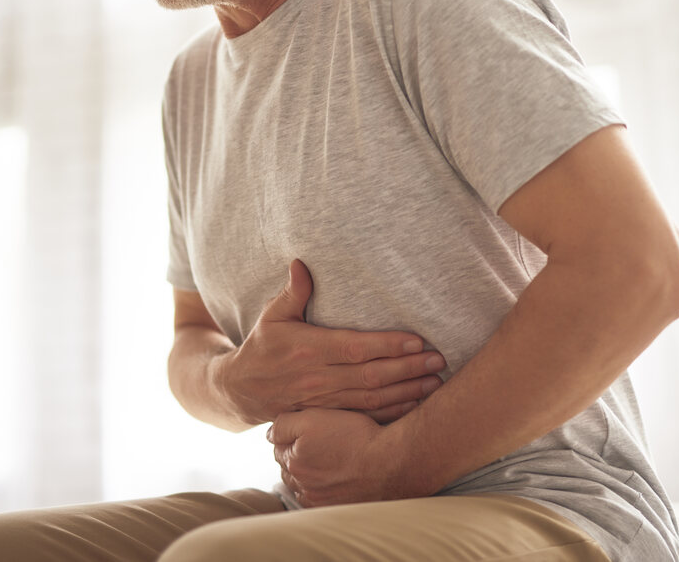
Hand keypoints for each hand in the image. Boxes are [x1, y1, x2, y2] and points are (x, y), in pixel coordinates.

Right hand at [219, 259, 444, 425]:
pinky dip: (391, 413)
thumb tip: (301, 262)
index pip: (356, 348)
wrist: (240, 391)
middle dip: (408, 369)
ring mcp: (324, 401)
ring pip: (372, 399)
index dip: (388, 345)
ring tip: (435, 382)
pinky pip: (364, 416)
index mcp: (308, 349)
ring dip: (406, 392)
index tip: (417, 340)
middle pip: (371, 375)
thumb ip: (293, 292)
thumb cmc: (262, 347)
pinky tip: (415, 405)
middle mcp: (318, 378)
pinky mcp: (328, 415)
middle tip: (438, 360)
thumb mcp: (272, 316)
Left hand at [269, 408, 416, 506]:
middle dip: (296, 453)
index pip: (278, 445)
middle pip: (289, 466)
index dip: (291, 432)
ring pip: (304, 483)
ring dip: (309, 472)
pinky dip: (323, 487)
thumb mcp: (314, 418)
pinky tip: (335, 476)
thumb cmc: (355, 436)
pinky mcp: (337, 508)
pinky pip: (320, 498)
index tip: (306, 426)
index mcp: (292, 462)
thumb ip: (284, 424)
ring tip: (327, 458)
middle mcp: (302, 486)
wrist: (390, 463)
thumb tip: (269, 433)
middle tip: (317, 440)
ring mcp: (319, 500)